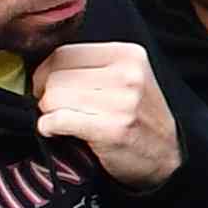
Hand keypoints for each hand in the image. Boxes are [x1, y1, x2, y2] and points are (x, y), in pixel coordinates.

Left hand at [30, 41, 184, 188]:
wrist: (167, 155)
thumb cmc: (138, 116)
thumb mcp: (125, 77)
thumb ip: (91, 66)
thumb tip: (41, 70)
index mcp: (128, 54)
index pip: (64, 53)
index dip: (45, 72)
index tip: (45, 88)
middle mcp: (127, 74)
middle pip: (56, 76)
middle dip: (46, 96)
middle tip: (57, 109)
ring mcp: (122, 102)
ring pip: (53, 98)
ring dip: (48, 113)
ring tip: (63, 120)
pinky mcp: (112, 129)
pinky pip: (58, 120)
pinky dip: (48, 127)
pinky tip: (56, 131)